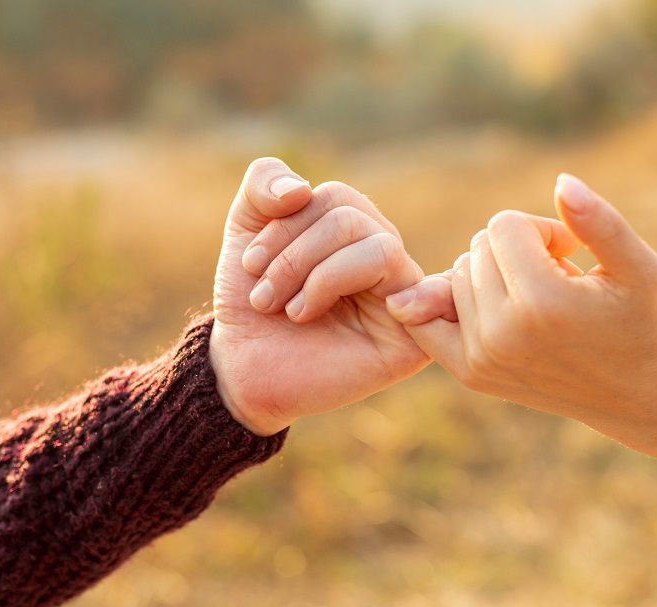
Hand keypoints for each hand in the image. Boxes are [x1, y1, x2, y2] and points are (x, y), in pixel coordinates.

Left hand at [209, 159, 428, 435]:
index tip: (249, 266)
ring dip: (312, 274)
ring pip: (376, 243)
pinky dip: (338, 280)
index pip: (337, 199)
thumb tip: (302, 189)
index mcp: (358, 235)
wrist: (244, 373)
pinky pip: (395, 275)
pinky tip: (310, 314)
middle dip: (294, 254)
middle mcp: (387, 261)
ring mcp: (405, 296)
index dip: (285, 224)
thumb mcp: (246, 232)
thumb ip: (265, 184)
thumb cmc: (253, 308)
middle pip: (351, 216)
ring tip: (288, 312)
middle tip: (263, 298)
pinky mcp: (413, 334)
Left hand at [387, 174, 656, 437]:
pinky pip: (428, 318)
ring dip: (494, 276)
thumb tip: (561, 182)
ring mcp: (480, 357)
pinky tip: (490, 304)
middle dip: (517, 251)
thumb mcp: (640, 268)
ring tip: (537, 301)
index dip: (541, 231)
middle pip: (478, 247)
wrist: (635, 397)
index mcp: (543, 304)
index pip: (504, 226)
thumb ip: (600, 222)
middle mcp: (502, 334)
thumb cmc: (643, 323)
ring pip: (458, 274)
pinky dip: (448, 301)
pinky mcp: (469, 373)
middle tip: (556, 278)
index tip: (571, 252)